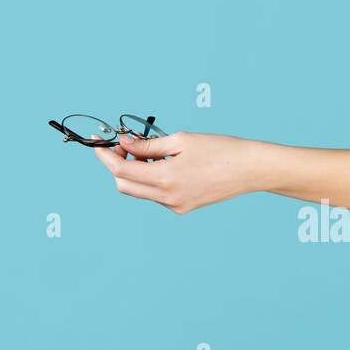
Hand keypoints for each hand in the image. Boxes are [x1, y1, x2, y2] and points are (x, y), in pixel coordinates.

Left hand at [91, 131, 265, 214]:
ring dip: (135, 172)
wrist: (249, 169)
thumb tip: (124, 143)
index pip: (122, 170)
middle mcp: (167, 197)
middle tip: (123, 146)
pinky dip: (152, 180)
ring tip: (148, 151)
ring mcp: (174, 206)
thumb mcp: (181, 140)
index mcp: (166, 178)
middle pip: (124, 185)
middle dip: (117, 165)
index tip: (100, 144)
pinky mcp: (181, 209)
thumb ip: (148, 145)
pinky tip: (165, 165)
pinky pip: (156, 195)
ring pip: (139, 191)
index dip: (106, 157)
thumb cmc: (220, 149)